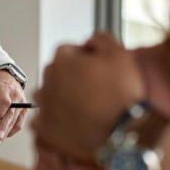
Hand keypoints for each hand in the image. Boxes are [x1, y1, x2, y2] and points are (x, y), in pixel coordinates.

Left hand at [0, 69, 27, 146]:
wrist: (7, 76)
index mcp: (4, 90)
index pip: (5, 102)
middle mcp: (15, 96)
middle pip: (11, 113)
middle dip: (5, 127)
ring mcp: (21, 102)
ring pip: (16, 119)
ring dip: (8, 131)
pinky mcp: (24, 108)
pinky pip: (20, 121)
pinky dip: (14, 129)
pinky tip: (6, 135)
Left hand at [32, 31, 144, 160]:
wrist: (124, 131)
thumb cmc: (123, 93)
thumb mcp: (119, 53)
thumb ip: (101, 39)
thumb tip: (90, 41)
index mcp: (62, 60)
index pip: (68, 51)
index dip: (85, 58)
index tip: (97, 69)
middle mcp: (47, 81)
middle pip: (57, 72)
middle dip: (72, 77)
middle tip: (94, 89)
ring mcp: (45, 106)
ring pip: (50, 95)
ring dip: (62, 98)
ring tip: (85, 108)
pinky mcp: (45, 129)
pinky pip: (45, 119)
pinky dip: (56, 120)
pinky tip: (75, 122)